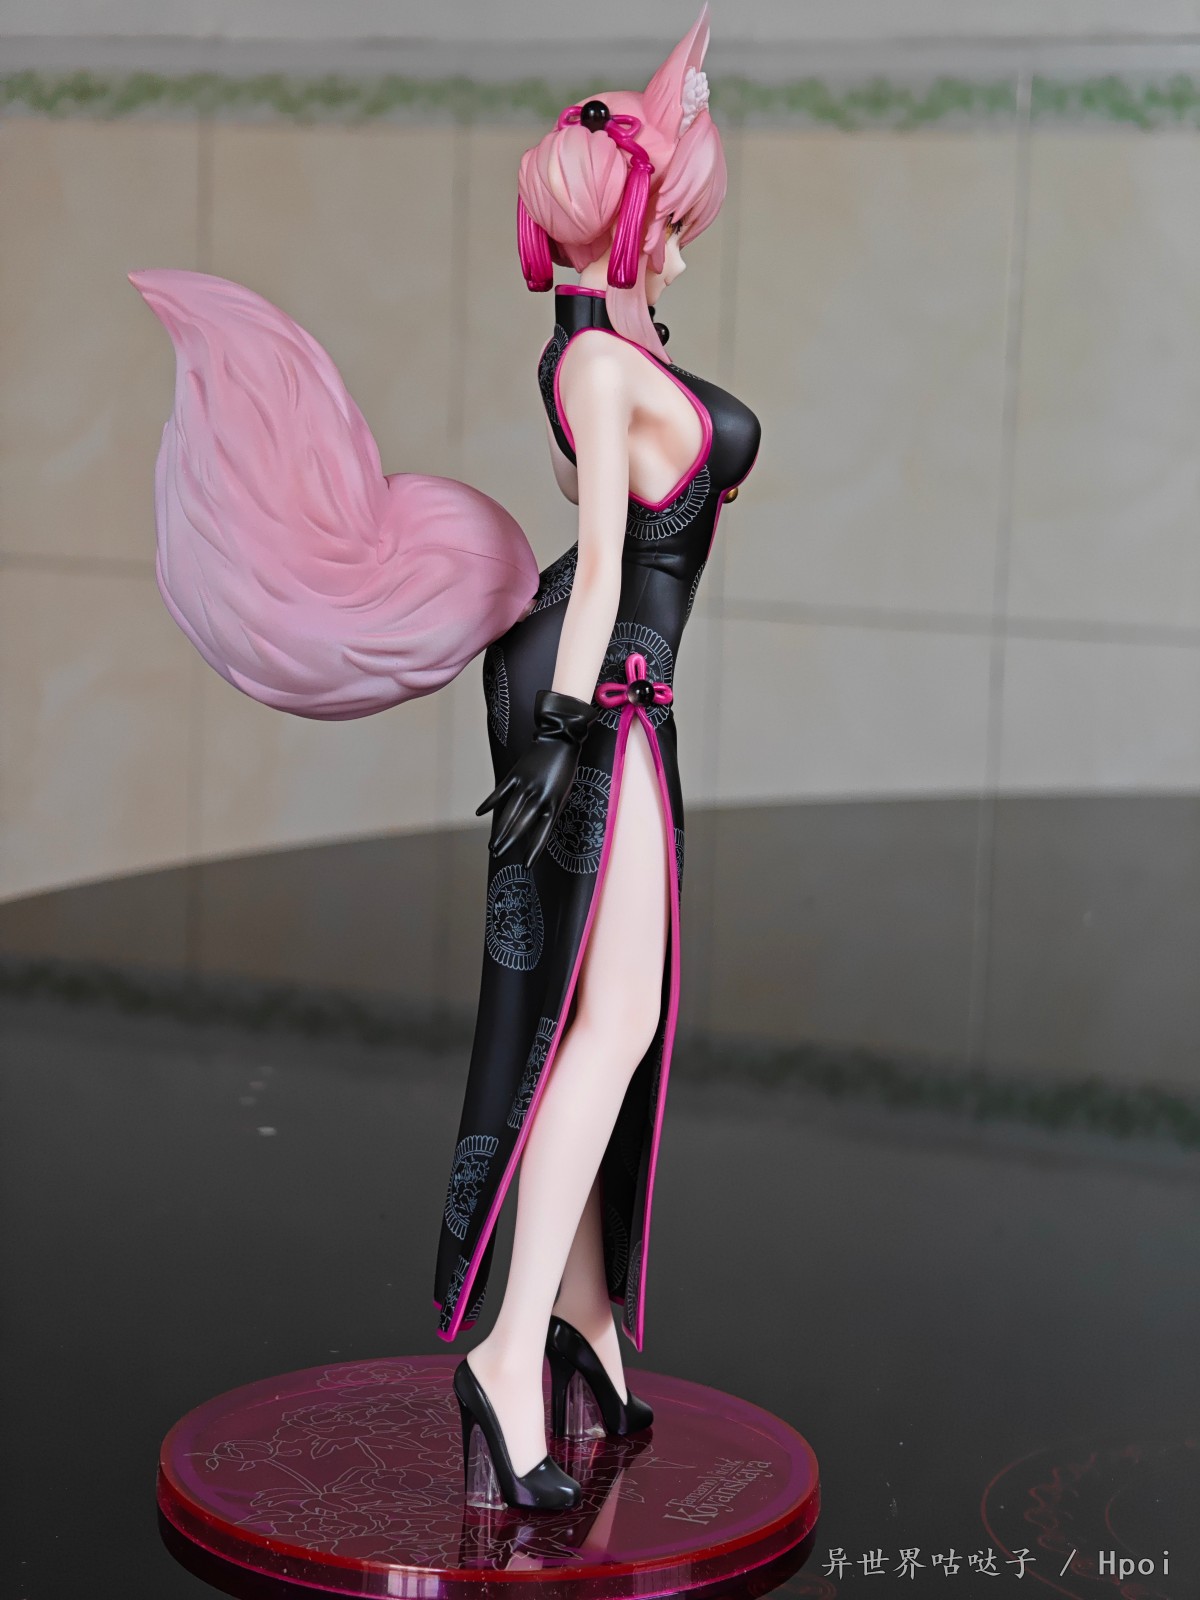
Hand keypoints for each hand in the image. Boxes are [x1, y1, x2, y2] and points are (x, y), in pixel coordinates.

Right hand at [476, 689, 599, 869]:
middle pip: (520, 825)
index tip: (527, 866)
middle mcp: (539, 797)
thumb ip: (550, 809)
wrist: (561, 739)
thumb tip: (536, 826)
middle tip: (498, 855)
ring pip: (508, 813)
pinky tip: (480, 813)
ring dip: (499, 830)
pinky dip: (489, 803)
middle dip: (509, 842)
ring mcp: (526, 786)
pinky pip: (500, 793)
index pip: (542, 834)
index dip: (534, 850)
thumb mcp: (564, 792)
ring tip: (492, 845)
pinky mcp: (516, 775)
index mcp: (554, 803)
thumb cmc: (565, 768)